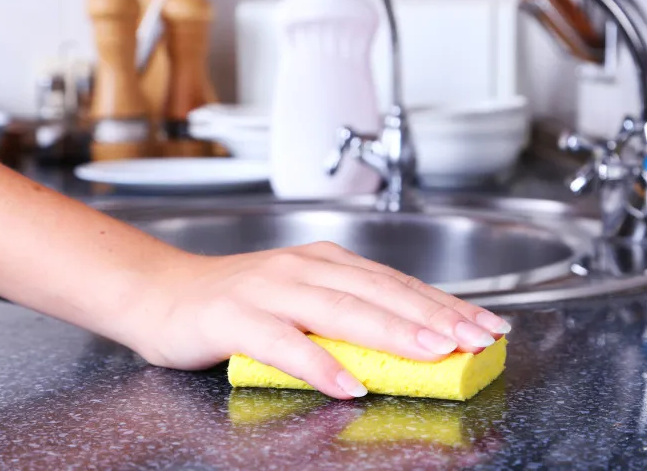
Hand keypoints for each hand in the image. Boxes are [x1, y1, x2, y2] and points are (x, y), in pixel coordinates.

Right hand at [130, 241, 511, 399]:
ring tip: (434, 352)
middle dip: (435, 316)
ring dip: (392, 332)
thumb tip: (411, 342)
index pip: (397, 283)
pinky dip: (319, 364)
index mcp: (326, 261)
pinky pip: (284, 344)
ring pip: (342, 310)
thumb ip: (347, 315)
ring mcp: (270, 290)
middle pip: (380, 292)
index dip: (445, 304)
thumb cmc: (236, 302)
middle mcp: (304, 267)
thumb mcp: (300, 299)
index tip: (487, 324)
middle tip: (477, 339)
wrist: (160, 292)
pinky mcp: (236, 317)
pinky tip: (349, 384)